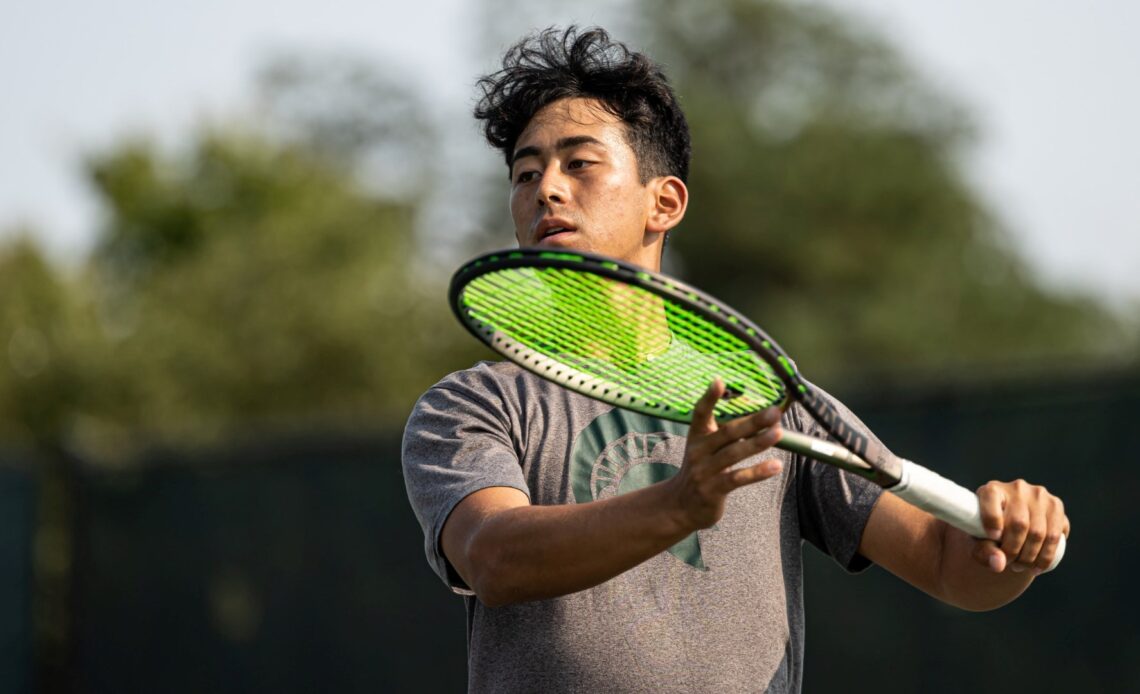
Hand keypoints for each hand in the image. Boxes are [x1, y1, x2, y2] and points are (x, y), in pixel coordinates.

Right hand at [666, 379, 783, 531]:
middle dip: (752, 421)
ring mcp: (704, 471)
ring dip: (757, 443)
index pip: (701, 413)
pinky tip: (776, 466)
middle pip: (727, 433)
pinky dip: (757, 472)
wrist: (680, 505)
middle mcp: (698, 451)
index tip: (718, 381)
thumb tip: (764, 418)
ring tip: (778, 433)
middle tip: (774, 412)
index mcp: (697, 435)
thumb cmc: (702, 470)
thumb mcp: (707, 448)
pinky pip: (737, 478)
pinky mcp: (712, 490)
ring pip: (733, 454)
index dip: (709, 398)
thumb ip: (728, 433)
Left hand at [973, 479, 1068, 574]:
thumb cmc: (987, 534)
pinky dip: (1046, 556)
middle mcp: (1017, 488)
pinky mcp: (1056, 505)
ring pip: (1039, 532)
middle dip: (1014, 550)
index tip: (993, 537)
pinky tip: (1037, 566)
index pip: (991, 498)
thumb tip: (999, 564)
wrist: (1010, 526)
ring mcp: (1039, 495)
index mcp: (991, 490)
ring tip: (1021, 566)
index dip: (991, 519)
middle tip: (1009, 563)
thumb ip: (984, 552)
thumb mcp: (978, 542)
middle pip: (1018, 523)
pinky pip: (1055, 535)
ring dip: (1031, 557)